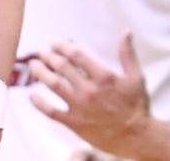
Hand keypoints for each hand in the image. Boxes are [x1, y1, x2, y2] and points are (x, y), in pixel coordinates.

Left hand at [27, 34, 150, 158]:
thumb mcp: (136, 77)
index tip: (56, 43)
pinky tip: (31, 95)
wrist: (136, 137)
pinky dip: (39, 103)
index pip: (77, 55)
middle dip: (49, 56)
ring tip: (33, 65)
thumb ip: (128, 54)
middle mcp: (90, 90)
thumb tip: (126, 32)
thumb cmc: (137, 106)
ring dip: (40, 73)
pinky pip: (51, 111)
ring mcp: (80, 106)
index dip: (63, 46)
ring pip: (54, 85)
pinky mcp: (74, 123)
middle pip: (62, 67)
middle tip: (42, 52)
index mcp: (104, 76)